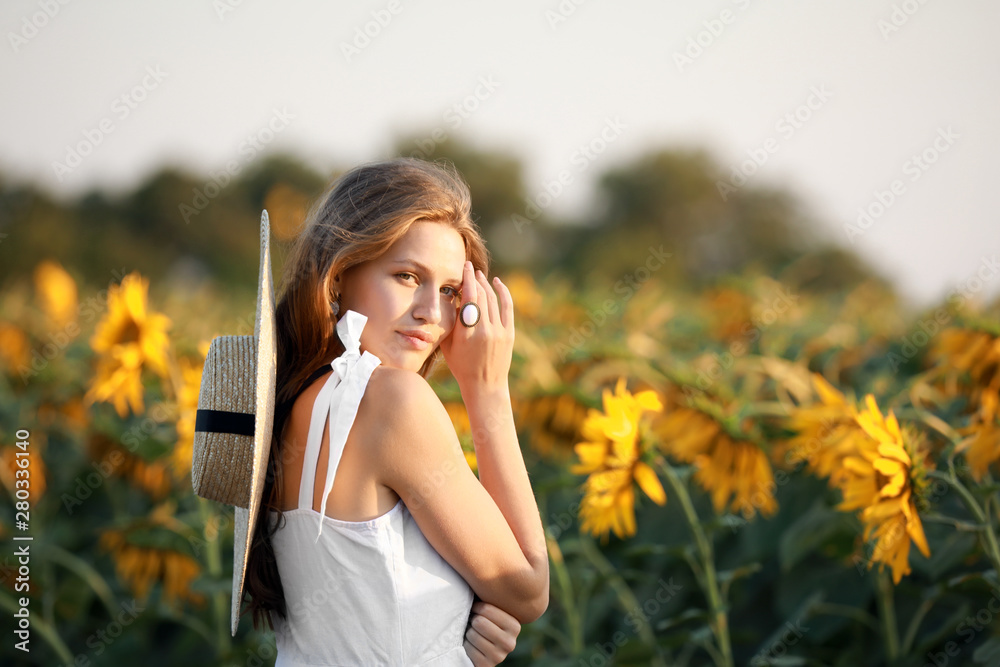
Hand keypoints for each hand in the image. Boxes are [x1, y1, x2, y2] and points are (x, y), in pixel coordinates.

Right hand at [439, 260, 513, 393]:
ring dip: (486, 285)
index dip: (467, 280)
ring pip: (493, 300)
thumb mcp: (448, 345)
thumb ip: (450, 323)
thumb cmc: (461, 366)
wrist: (485, 385)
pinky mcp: (509, 334)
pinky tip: (497, 282)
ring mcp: (498, 332)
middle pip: (481, 296)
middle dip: (475, 280)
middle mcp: (483, 331)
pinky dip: (503, 293)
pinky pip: (507, 307)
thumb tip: (454, 299)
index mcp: (466, 334)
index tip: (464, 267)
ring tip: (479, 275)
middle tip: (469, 269)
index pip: (468, 299)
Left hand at [463, 598, 520, 665]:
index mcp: (515, 625)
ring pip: (472, 635)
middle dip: (472, 620)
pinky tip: (471, 645)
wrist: (479, 648)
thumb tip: (486, 570)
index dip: (476, 607)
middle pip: (479, 622)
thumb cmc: (482, 620)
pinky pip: (468, 649)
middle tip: (474, 622)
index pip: (487, 609)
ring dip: (468, 632)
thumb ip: (492, 594)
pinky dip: (465, 646)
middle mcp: (511, 642)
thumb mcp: (490, 608)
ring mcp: (499, 656)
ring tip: (473, 632)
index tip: (477, 608)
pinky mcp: (487, 665)